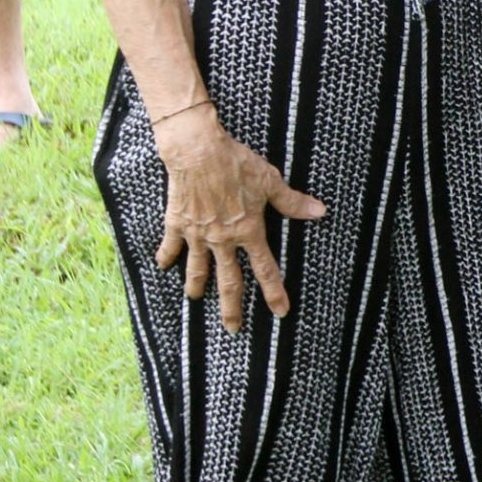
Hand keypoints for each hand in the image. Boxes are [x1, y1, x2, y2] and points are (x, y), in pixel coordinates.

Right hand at [152, 109, 328, 331]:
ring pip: (197, 269)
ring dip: (197, 286)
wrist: (198, 152)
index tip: (280, 312)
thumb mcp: (270, 181)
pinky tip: (162, 267)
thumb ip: (292, 202)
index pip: (265, 269)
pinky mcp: (177, 223)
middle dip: (232, 307)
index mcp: (248, 231)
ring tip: (196, 299)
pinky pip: (170, 246)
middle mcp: (222, 239)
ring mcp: (197, 234)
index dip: (274, 292)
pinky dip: (166, 257)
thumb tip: (320, 212)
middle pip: (228, 281)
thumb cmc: (237, 164)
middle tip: (233, 329)